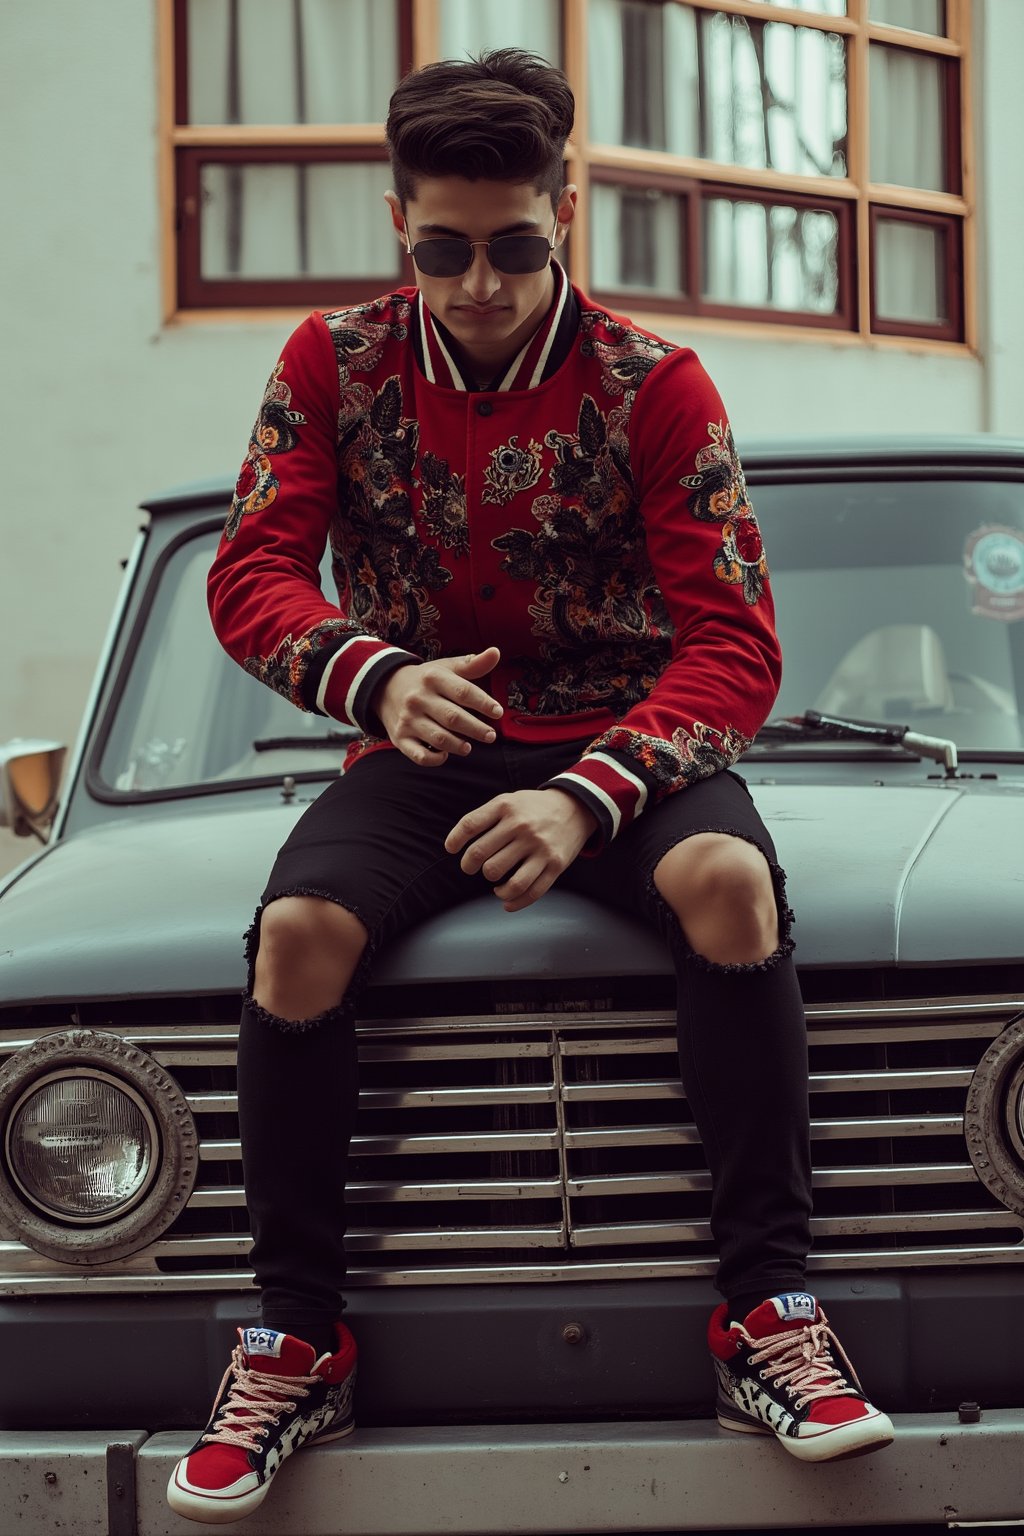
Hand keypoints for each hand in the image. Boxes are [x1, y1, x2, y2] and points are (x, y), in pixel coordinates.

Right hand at [372, 647, 503, 766]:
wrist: (385, 688)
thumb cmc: (425, 680)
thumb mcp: (446, 668)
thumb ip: (472, 664)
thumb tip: (496, 652)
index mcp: (432, 678)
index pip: (463, 691)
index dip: (483, 703)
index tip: (498, 712)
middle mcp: (418, 698)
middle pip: (453, 717)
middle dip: (476, 729)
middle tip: (491, 736)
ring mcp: (407, 720)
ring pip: (438, 738)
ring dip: (458, 745)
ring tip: (469, 747)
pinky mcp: (400, 738)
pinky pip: (419, 756)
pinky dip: (435, 759)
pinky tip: (445, 754)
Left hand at [444, 788, 597, 911]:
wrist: (576, 808)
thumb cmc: (534, 808)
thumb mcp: (509, 800)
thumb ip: (484, 816)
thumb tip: (455, 843)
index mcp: (507, 807)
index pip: (470, 825)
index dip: (455, 840)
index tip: (451, 849)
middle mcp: (522, 827)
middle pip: (482, 855)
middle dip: (469, 866)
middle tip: (471, 867)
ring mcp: (540, 847)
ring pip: (506, 879)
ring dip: (494, 886)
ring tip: (494, 883)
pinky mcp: (555, 865)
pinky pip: (531, 892)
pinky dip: (514, 902)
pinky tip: (506, 900)